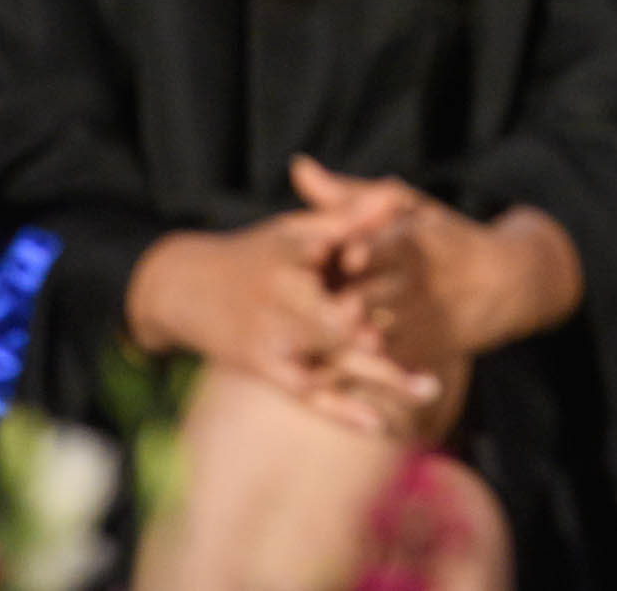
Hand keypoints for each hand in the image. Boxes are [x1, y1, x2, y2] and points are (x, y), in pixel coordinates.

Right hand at [124, 214, 441, 434]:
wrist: (184, 287)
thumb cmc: (254, 252)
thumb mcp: (296, 228)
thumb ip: (350, 214)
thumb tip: (398, 190)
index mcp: (292, 256)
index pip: (341, 259)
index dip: (374, 265)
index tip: (410, 279)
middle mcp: (282, 300)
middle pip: (337, 322)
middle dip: (373, 337)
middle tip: (417, 348)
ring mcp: (274, 339)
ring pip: (332, 364)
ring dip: (381, 379)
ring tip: (432, 388)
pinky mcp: (267, 369)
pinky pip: (310, 395)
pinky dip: (343, 411)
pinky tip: (380, 425)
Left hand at [292, 158, 583, 357]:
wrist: (502, 284)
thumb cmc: (440, 235)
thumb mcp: (404, 207)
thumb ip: (348, 194)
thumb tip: (298, 167)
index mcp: (413, 240)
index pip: (391, 244)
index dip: (369, 251)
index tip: (347, 256)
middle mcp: (417, 282)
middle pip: (379, 295)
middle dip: (352, 304)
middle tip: (322, 310)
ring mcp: (420, 321)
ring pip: (381, 336)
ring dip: (351, 343)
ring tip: (316, 347)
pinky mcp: (421, 353)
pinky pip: (387, 367)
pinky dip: (359, 372)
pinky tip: (323, 376)